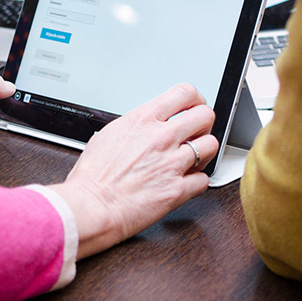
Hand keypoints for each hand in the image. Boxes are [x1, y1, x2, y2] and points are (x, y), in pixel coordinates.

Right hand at [51, 84, 218, 258]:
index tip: (194, 106)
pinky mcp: (177, 190)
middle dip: (204, 123)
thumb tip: (146, 124)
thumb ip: (135, 125)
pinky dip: (197, 182)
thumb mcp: (109, 134)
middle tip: (197, 133)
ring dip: (204, 152)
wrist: (89, 207)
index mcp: (143, 120)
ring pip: (211, 145)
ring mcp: (171, 164)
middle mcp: (161, 138)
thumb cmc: (92, 176)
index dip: (195, 99)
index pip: (184, 94)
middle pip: (205, 116)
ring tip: (193, 159)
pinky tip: (186, 183)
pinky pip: (203, 180)